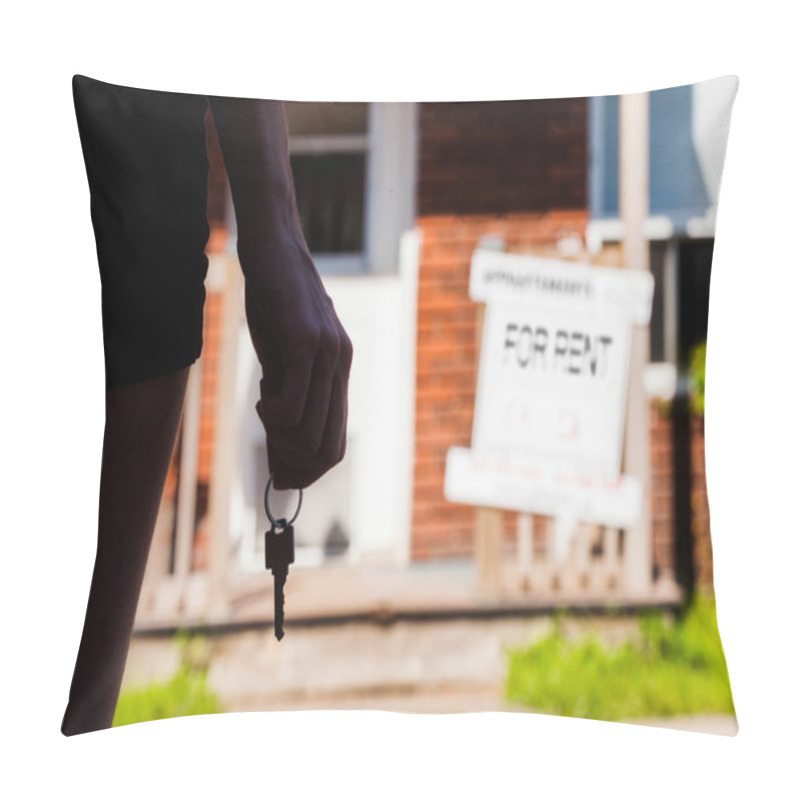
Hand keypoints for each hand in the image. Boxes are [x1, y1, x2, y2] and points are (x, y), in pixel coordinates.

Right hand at [208, 95, 352, 489]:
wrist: (272, 246)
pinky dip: (273, 415)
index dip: (307, 470)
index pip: (334, 444)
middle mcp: (341, 367)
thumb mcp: (280, 356)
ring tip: (264, 415)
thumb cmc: (273, 301)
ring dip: (281, 440)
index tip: (278, 475)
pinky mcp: (307, 341)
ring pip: (312, 434)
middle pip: (327, 449)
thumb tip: (280, 443)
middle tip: (268, 453)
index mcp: (337, 372)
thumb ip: (285, 394)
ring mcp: (329, 354)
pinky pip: (293, 405)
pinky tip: (262, 395)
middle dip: (294, 466)